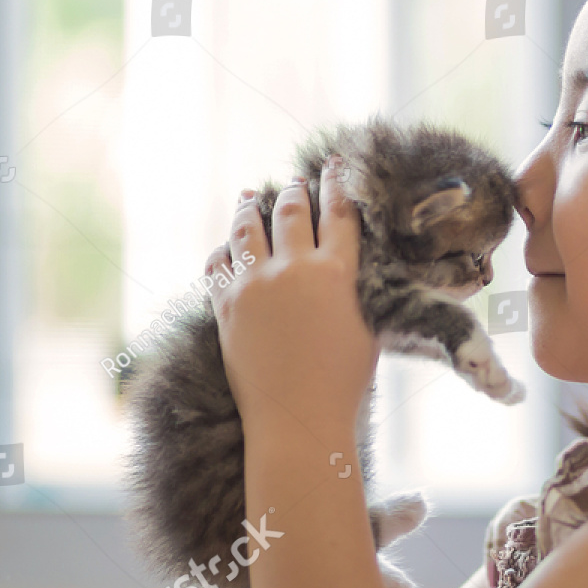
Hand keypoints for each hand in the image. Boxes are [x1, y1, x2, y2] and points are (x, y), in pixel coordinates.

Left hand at [203, 161, 376, 444]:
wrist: (298, 419)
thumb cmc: (344, 382)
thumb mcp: (369, 327)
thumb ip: (359, 287)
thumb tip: (351, 263)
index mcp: (337, 272)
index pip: (338, 213)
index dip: (336, 185)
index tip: (333, 167)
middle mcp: (294, 269)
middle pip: (290, 211)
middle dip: (293, 191)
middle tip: (294, 183)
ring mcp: (255, 285)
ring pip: (246, 228)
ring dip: (249, 206)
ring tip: (249, 194)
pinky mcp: (226, 305)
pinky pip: (219, 263)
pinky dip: (225, 249)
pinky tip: (228, 247)